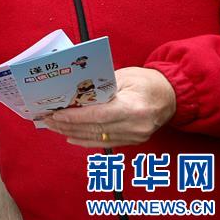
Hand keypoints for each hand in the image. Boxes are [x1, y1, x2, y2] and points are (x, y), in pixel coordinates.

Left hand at [43, 67, 175, 147]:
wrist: (171, 95)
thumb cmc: (146, 81)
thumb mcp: (122, 77)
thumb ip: (98, 87)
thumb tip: (72, 95)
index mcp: (133, 108)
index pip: (98, 116)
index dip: (74, 117)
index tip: (55, 114)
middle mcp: (136, 126)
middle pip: (94, 128)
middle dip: (68, 124)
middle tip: (47, 119)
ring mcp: (136, 137)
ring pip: (97, 137)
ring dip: (73, 132)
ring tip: (54, 126)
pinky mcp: (134, 141)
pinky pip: (105, 142)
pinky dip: (86, 140)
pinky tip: (70, 136)